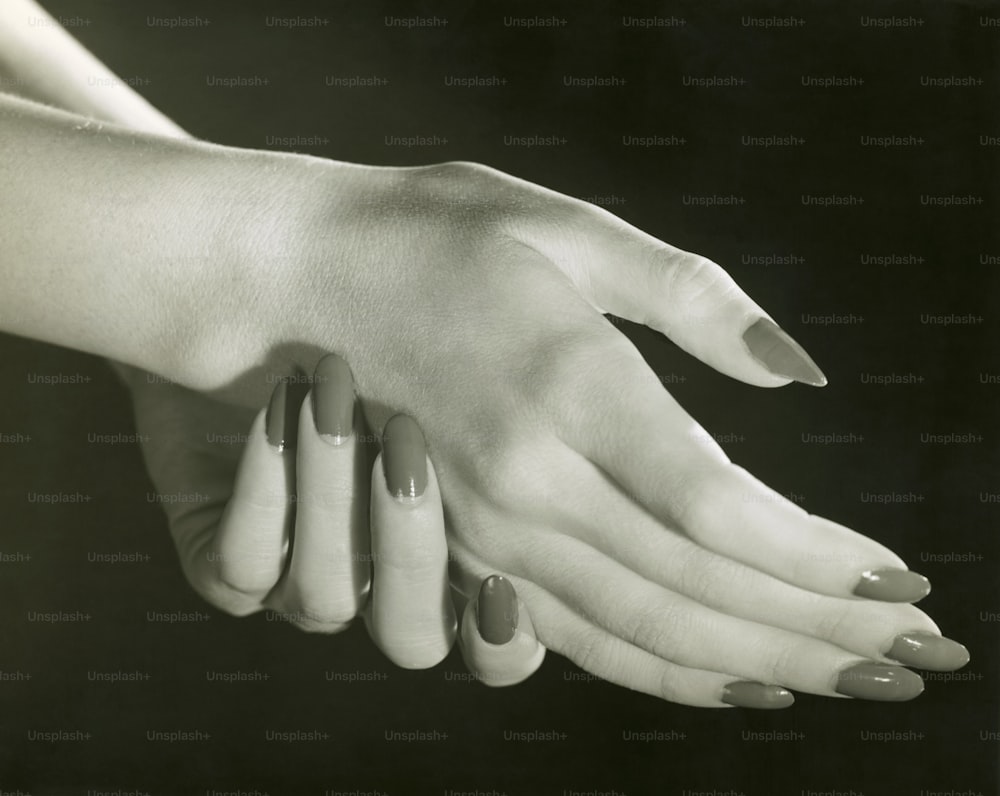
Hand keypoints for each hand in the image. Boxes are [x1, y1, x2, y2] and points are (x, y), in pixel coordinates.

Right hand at [188, 157, 966, 705]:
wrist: (300, 281)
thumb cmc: (434, 236)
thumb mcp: (569, 227)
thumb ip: (694, 296)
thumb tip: (796, 371)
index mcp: (568, 387)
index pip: (721, 510)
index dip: (818, 562)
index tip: (898, 584)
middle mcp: (530, 480)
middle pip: (701, 589)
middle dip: (819, 632)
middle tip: (915, 657)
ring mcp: (491, 529)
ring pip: (647, 630)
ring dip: (759, 662)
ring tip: (848, 680)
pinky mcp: (471, 548)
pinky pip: (579, 637)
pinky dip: (665, 672)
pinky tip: (730, 682)